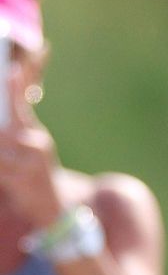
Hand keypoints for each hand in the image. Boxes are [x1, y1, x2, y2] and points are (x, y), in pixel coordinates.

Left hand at [0, 70, 63, 228]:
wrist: (54, 206)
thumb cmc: (31, 172)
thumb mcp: (28, 148)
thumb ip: (13, 129)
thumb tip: (12, 105)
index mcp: (35, 134)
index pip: (23, 105)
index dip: (17, 87)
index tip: (12, 69)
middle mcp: (36, 145)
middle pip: (8, 127)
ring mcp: (30, 164)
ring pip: (0, 151)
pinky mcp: (23, 182)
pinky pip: (0, 170)